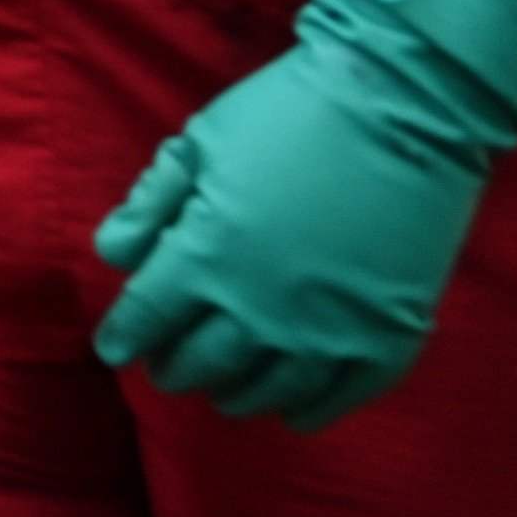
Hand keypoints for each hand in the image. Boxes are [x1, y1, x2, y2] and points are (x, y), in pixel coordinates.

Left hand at [93, 0, 516, 428]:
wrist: (403, 105)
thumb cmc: (287, 114)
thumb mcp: (198, 145)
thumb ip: (149, 204)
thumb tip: (115, 257)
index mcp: (206, 258)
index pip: (148, 317)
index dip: (125, 337)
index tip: (113, 350)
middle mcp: (262, 309)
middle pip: (202, 361)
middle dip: (174, 367)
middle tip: (165, 367)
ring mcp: (331, 331)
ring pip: (267, 389)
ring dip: (235, 393)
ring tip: (221, 390)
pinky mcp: (390, 336)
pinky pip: (341, 398)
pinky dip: (309, 411)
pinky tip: (290, 411)